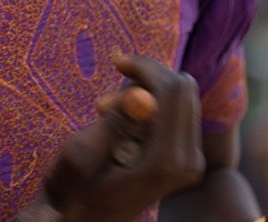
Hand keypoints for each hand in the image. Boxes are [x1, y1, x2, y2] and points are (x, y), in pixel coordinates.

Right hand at [38, 54, 204, 221]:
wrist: (86, 220)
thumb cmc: (76, 189)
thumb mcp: (81, 154)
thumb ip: (115, 123)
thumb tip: (144, 94)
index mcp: (166, 162)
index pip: (174, 89)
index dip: (145, 66)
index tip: (116, 62)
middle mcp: (188, 161)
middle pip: (183, 87)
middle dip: (146, 78)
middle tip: (110, 91)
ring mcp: (192, 161)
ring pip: (181, 94)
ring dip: (145, 91)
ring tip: (108, 112)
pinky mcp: (188, 157)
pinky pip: (177, 109)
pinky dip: (151, 103)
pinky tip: (123, 120)